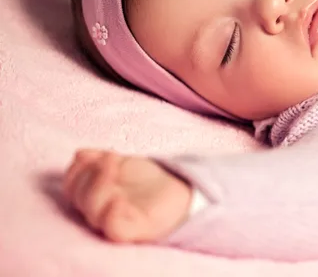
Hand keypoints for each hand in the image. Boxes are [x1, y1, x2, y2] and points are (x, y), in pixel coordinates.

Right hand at [63, 149, 191, 242]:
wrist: (180, 190)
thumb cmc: (148, 181)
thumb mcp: (123, 164)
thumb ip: (100, 159)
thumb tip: (80, 154)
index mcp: (95, 197)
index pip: (72, 188)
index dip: (74, 172)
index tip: (88, 156)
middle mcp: (101, 212)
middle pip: (81, 198)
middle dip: (91, 174)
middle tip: (111, 158)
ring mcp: (116, 221)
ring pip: (94, 213)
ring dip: (99, 186)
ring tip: (116, 166)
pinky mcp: (134, 230)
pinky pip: (114, 229)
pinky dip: (111, 215)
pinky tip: (117, 200)